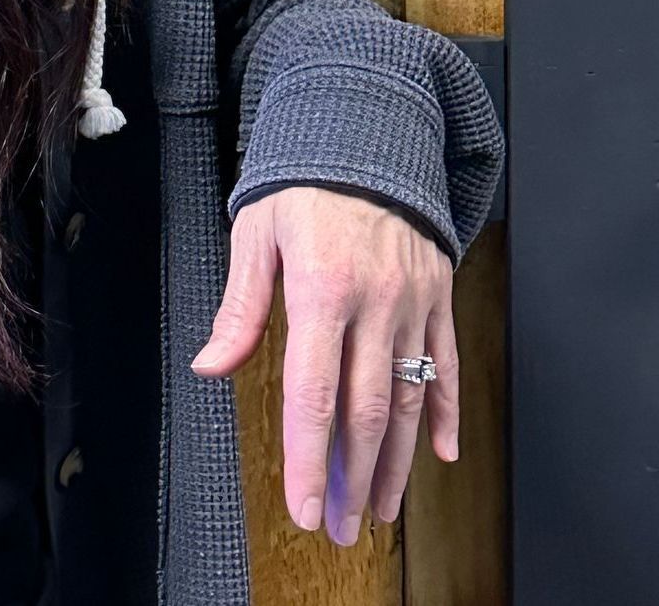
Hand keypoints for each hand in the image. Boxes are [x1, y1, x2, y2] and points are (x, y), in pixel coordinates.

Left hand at [187, 185, 458, 546]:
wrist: (365, 131)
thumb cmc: (302, 182)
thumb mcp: (256, 232)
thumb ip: (241, 306)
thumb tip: (211, 365)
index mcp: (321, 289)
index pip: (314, 394)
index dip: (310, 458)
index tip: (304, 506)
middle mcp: (374, 303)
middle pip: (366, 410)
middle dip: (352, 477)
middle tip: (340, 526)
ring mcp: (414, 302)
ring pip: (410, 397)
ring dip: (396, 460)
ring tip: (380, 508)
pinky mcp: (438, 296)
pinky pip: (447, 362)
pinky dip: (446, 411)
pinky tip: (441, 454)